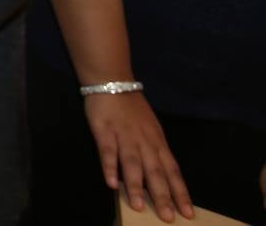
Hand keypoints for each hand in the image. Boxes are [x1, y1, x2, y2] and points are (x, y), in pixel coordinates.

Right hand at [84, 92, 192, 221]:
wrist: (112, 81)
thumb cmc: (132, 107)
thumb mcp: (150, 128)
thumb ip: (154, 150)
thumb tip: (160, 175)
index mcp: (157, 142)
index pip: (172, 170)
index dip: (180, 191)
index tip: (188, 212)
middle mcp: (144, 142)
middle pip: (155, 171)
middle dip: (162, 195)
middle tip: (167, 217)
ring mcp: (124, 136)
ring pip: (132, 163)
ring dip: (136, 185)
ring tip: (138, 205)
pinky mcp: (104, 131)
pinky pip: (108, 151)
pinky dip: (109, 167)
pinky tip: (111, 183)